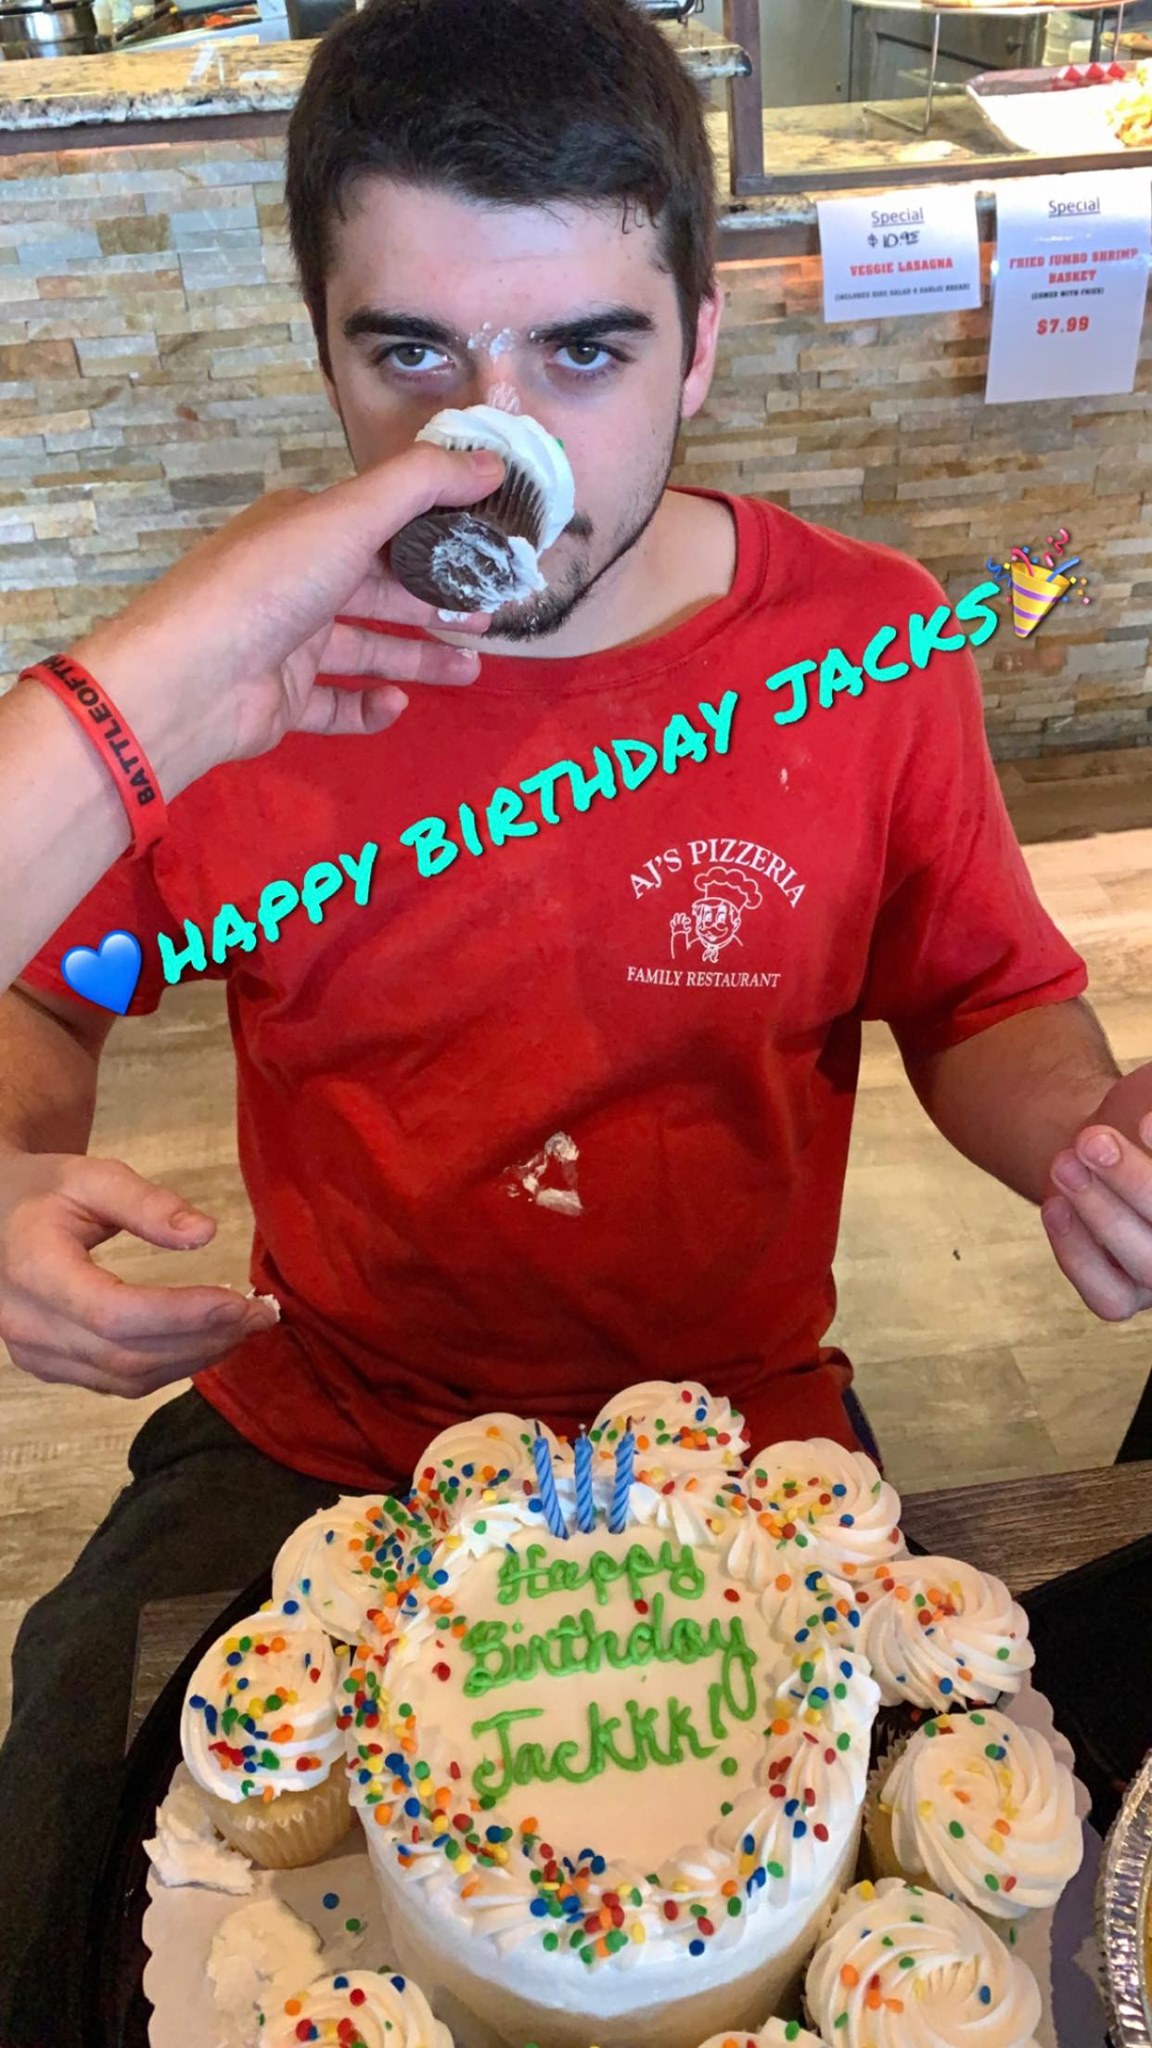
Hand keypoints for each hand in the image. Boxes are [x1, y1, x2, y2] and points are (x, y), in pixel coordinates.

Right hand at [0, 1150, 275, 1394]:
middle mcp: (27, 1323)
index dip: (182, 1315)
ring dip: (194, 1358)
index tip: (239, 1301)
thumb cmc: (44, 1191)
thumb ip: (147, 1203)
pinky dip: (170, 1367)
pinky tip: (207, 1341)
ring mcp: (35, 1354)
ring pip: (126, 1378)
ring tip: (244, 1327)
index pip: (114, 1313)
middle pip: (126, 1354)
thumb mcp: (91, 1176)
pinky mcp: (50, 1367)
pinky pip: (117, 1383)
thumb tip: (205, 1232)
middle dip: (202, 1339)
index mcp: (33, 1269)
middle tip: (259, 1314)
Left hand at [60, 441, 506, 800]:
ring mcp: (287, 644)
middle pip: (379, 590)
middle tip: (488, 613)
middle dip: (435, 602)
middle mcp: (295, 581)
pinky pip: (338, 704)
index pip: (379, 523)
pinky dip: (370, 706)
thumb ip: (422, 485)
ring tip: (470, 667)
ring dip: (419, 658)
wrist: (190, 679)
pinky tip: (397, 704)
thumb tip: (493, 462)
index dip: (434, 534)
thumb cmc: (269, 585)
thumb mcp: (350, 516)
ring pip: (368, 649)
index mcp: (304, 528)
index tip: (486, 546)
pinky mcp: (283, 701)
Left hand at [1042, 1114, 1151, 1320]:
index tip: (1147, 1119)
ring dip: (1101, 1214)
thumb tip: (1150, 1098)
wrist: (1103, 1138)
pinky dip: (1078, 1255)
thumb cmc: (1144, 1109)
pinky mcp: (1126, 1296)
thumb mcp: (1151, 1089)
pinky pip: (1107, 1298)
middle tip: (1092, 1140)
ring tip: (1065, 1162)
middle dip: (1136, 1183)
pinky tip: (1056, 1206)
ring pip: (1148, 1267)